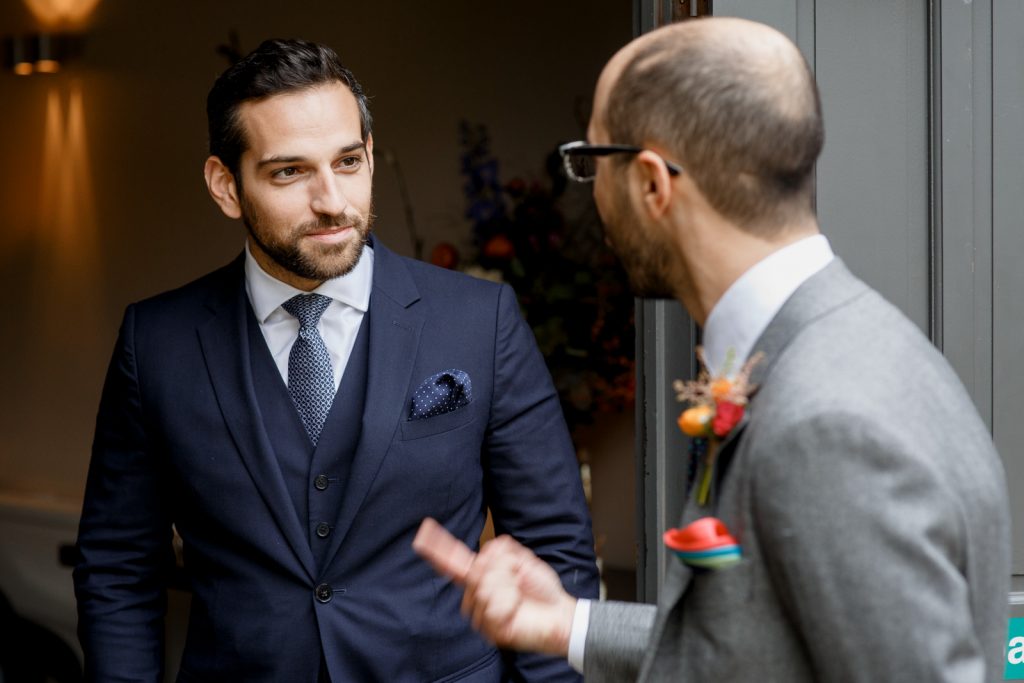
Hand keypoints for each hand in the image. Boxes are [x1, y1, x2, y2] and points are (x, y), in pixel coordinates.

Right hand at [413, 517, 576, 656]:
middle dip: (502, 568)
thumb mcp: (522, 559)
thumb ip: (501, 550)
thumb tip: (482, 558)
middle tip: (518, 578)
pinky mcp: (490, 630)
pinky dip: (511, 603)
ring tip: (518, 597)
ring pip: (484, 588)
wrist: (559, 613)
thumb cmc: (541, 588)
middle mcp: (476, 595)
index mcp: (482, 575)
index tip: (423, 533)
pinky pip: (494, 606)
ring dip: (508, 587)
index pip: (454, 561)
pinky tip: (516, 610)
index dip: (438, 548)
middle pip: (475, 570)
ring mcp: (481, 614)